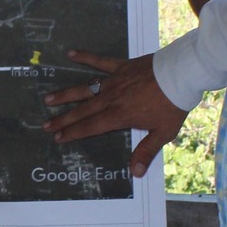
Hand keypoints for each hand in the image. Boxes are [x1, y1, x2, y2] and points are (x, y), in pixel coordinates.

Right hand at [40, 50, 188, 178]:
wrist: (181, 74)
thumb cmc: (172, 105)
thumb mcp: (162, 132)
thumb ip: (146, 151)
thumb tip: (135, 173)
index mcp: (119, 116)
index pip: (91, 127)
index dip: (73, 133)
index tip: (58, 138)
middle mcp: (111, 98)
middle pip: (82, 110)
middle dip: (63, 119)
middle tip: (45, 125)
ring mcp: (114, 81)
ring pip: (85, 89)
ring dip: (66, 94)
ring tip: (48, 98)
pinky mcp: (121, 66)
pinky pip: (100, 61)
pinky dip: (85, 57)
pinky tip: (70, 53)